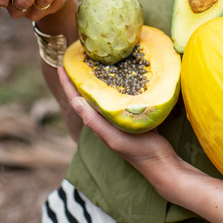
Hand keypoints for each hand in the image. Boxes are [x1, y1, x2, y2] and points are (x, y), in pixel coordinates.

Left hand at [57, 67, 177, 173]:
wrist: (162, 163)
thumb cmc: (139, 152)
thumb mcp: (115, 138)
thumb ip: (95, 122)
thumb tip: (75, 101)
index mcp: (97, 123)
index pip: (77, 100)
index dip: (67, 84)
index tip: (60, 66)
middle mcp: (104, 119)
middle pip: (86, 95)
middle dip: (79, 78)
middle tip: (78, 58)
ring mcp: (117, 118)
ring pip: (101, 95)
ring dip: (95, 79)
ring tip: (94, 62)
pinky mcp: (130, 116)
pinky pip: (117, 97)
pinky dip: (114, 85)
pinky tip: (119, 74)